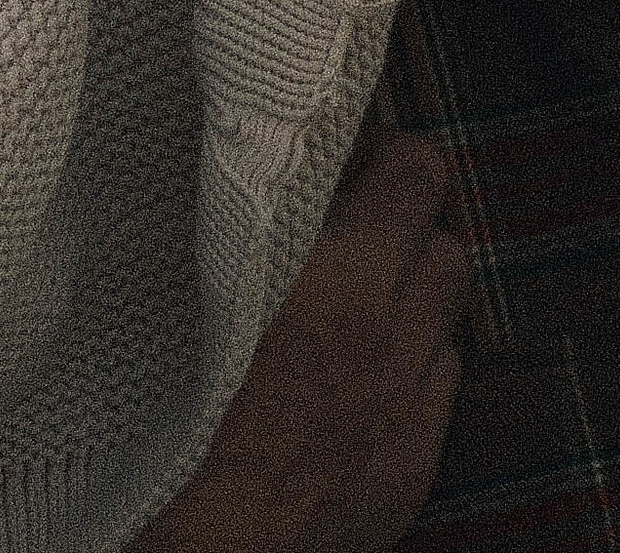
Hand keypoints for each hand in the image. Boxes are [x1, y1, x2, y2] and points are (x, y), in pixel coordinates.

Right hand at [135, 129, 469, 552]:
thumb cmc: (170, 433)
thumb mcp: (194, 299)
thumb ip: (252, 231)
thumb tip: (282, 178)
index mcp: (331, 281)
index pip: (411, 174)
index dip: (387, 155)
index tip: (357, 157)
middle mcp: (383, 335)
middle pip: (444, 236)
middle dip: (410, 220)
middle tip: (368, 217)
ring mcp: (404, 403)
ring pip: (449, 307)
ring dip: (417, 288)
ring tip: (367, 292)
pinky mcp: (410, 465)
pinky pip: (440, 381)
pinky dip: (415, 363)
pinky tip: (367, 371)